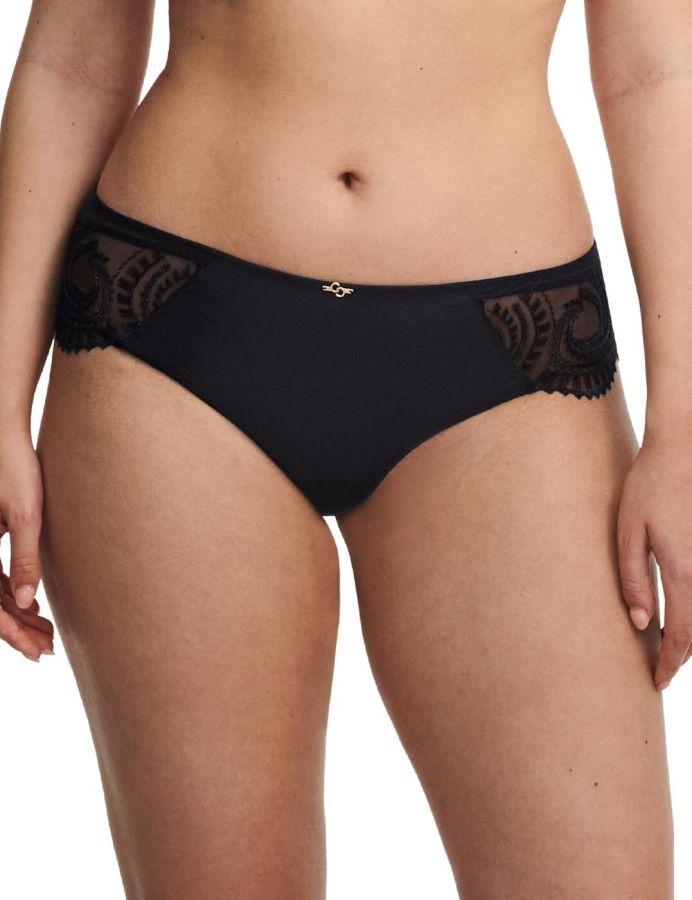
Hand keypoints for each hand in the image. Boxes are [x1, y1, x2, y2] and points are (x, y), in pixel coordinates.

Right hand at [0, 433, 53, 660]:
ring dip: (18, 615)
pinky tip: (35, 606)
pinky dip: (13, 594)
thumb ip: (24, 559)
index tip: (37, 652)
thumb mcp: (24, 514)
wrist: (1, 433)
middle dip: (18, 630)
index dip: (13, 633)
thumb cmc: (13, 468)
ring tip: (47, 633)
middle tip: (48, 649)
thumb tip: (26, 603)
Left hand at [617, 436, 691, 689]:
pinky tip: (680, 612)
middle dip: (682, 655)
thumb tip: (638, 622)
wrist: (681, 451)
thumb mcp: (627, 532)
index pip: (681, 636)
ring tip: (669, 646)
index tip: (657, 680)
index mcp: (684, 572)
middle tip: (661, 670)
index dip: (669, 663)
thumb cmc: (649, 488)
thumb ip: (633, 579)